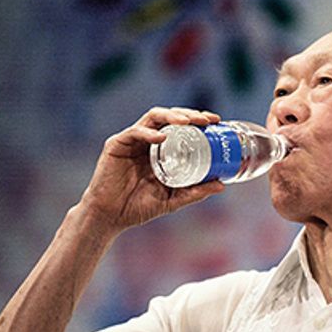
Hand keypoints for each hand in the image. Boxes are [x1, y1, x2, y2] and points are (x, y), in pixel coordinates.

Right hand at [72, 107, 228, 232]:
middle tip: (207, 120)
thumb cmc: (138, 207)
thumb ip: (195, 192)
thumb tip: (222, 184)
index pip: (181, 126)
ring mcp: (132, 140)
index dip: (198, 120)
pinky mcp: (116, 144)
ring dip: (172, 115)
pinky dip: (149, 132)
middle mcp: (148, 140)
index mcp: (161, 149)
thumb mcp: (173, 199)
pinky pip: (134, 132)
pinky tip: (162, 137)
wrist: (110, 217)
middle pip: (170, 116)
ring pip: (153, 117)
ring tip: (188, 122)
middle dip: (190, 114)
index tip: (216, 121)